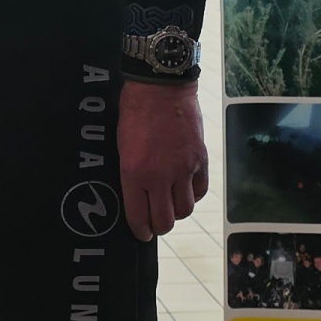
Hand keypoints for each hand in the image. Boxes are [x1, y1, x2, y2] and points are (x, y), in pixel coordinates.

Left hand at [118, 79, 208, 240]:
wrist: (161, 87)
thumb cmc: (134, 112)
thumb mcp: (121, 145)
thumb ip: (129, 174)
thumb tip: (135, 198)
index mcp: (134, 173)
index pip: (139, 218)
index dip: (140, 230)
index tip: (141, 233)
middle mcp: (160, 176)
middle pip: (165, 221)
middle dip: (158, 226)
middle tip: (155, 221)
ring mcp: (183, 169)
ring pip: (185, 210)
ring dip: (176, 211)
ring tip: (169, 202)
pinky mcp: (200, 160)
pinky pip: (199, 191)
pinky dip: (192, 194)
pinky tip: (184, 187)